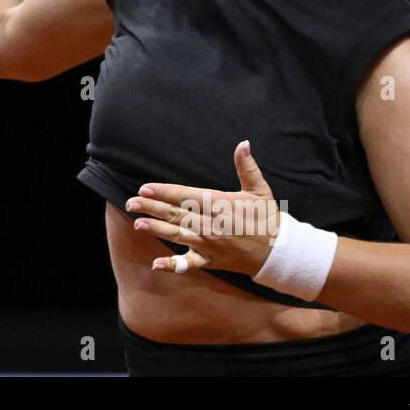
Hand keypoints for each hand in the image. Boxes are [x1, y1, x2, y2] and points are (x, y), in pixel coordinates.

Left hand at [123, 139, 280, 276]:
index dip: (164, 192)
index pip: (186, 196)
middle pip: (176, 214)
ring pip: (177, 235)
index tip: (145, 188)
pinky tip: (155, 264)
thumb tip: (243, 143)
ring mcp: (209, 244)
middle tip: (130, 203)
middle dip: (152, 208)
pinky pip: (188, 264)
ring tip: (137, 223)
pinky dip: (172, 266)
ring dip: (156, 229)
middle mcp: (211, 224)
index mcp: (220, 205)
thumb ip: (247, 167)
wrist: (278, 252)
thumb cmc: (266, 218)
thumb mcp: (260, 190)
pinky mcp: (210, 260)